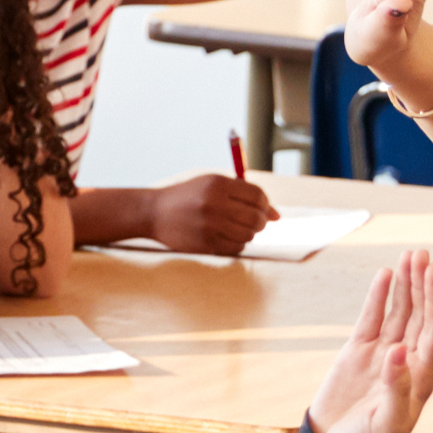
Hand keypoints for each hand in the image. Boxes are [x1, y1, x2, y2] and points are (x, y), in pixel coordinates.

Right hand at [142, 161, 278, 256]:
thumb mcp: (213, 185)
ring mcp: (210, 225)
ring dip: (248, 233)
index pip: (257, 196)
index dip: (265, 204)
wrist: (155, 212)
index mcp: (218, 184)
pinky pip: (236, 248)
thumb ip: (244, 195)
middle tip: (253, 221)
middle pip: (256, 217)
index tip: (261, 208)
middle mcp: (214, 204)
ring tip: (235, 228)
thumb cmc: (189, 197)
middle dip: (260, 221)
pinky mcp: (205, 243)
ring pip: (248, 235)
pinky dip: (237, 244)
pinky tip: (226, 237)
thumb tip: (277, 216)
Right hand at [303, 247, 432, 432]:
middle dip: (423, 284)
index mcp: (421, 376)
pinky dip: (378, 297)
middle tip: (423, 254)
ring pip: (399, 311)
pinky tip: (385, 275)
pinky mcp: (358, 352)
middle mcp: (407, 360)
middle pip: (421, 314)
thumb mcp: (387, 423)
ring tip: (410, 254)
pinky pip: (371, 319)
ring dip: (406, 284)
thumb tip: (397, 351)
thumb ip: (395, 388)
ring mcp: (383, 353)